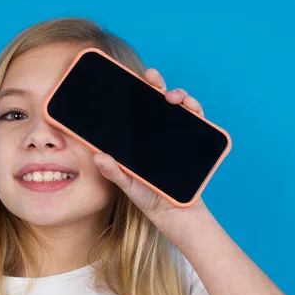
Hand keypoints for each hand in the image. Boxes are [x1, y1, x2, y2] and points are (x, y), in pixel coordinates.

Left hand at [93, 67, 209, 225]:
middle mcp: (158, 133)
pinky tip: (191, 107)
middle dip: (156, 84)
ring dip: (178, 94)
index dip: (133, 93)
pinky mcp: (195, 142)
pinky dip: (196, 109)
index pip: (135, 111)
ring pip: (179, 107)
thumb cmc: (151, 200)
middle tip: (152, 77)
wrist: (178, 216)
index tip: (126, 79)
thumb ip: (114, 172)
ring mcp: (177, 136)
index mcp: (140, 139)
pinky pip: (197, 121)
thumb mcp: (128, 185)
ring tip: (172, 97)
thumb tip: (97, 156)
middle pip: (157, 102)